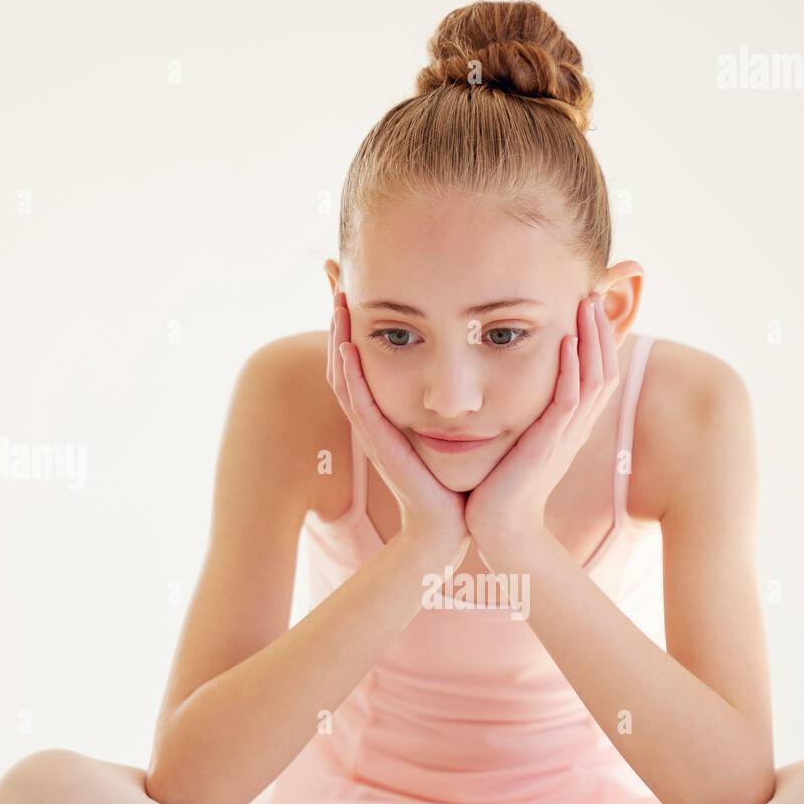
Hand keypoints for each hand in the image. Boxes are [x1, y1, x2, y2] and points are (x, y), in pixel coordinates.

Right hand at [327, 291, 469, 559]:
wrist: (450, 526)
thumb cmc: (456, 480)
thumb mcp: (451, 430)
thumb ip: (449, 401)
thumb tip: (469, 371)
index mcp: (387, 412)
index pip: (362, 359)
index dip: (355, 323)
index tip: (356, 284)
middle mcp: (374, 418)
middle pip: (344, 359)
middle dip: (338, 319)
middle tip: (334, 277)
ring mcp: (373, 432)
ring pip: (345, 376)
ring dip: (338, 338)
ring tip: (338, 302)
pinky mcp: (381, 446)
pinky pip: (360, 405)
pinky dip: (351, 376)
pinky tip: (347, 348)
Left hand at [464, 292, 620, 558]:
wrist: (497, 527)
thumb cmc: (498, 489)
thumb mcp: (515, 444)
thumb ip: (519, 417)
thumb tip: (503, 389)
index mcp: (568, 427)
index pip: (594, 376)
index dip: (598, 342)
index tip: (589, 307)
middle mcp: (573, 429)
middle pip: (604, 370)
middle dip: (602, 331)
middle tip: (595, 293)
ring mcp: (564, 437)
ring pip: (593, 379)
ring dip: (593, 340)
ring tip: (588, 305)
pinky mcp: (548, 445)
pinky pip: (569, 401)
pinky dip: (572, 371)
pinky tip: (568, 343)